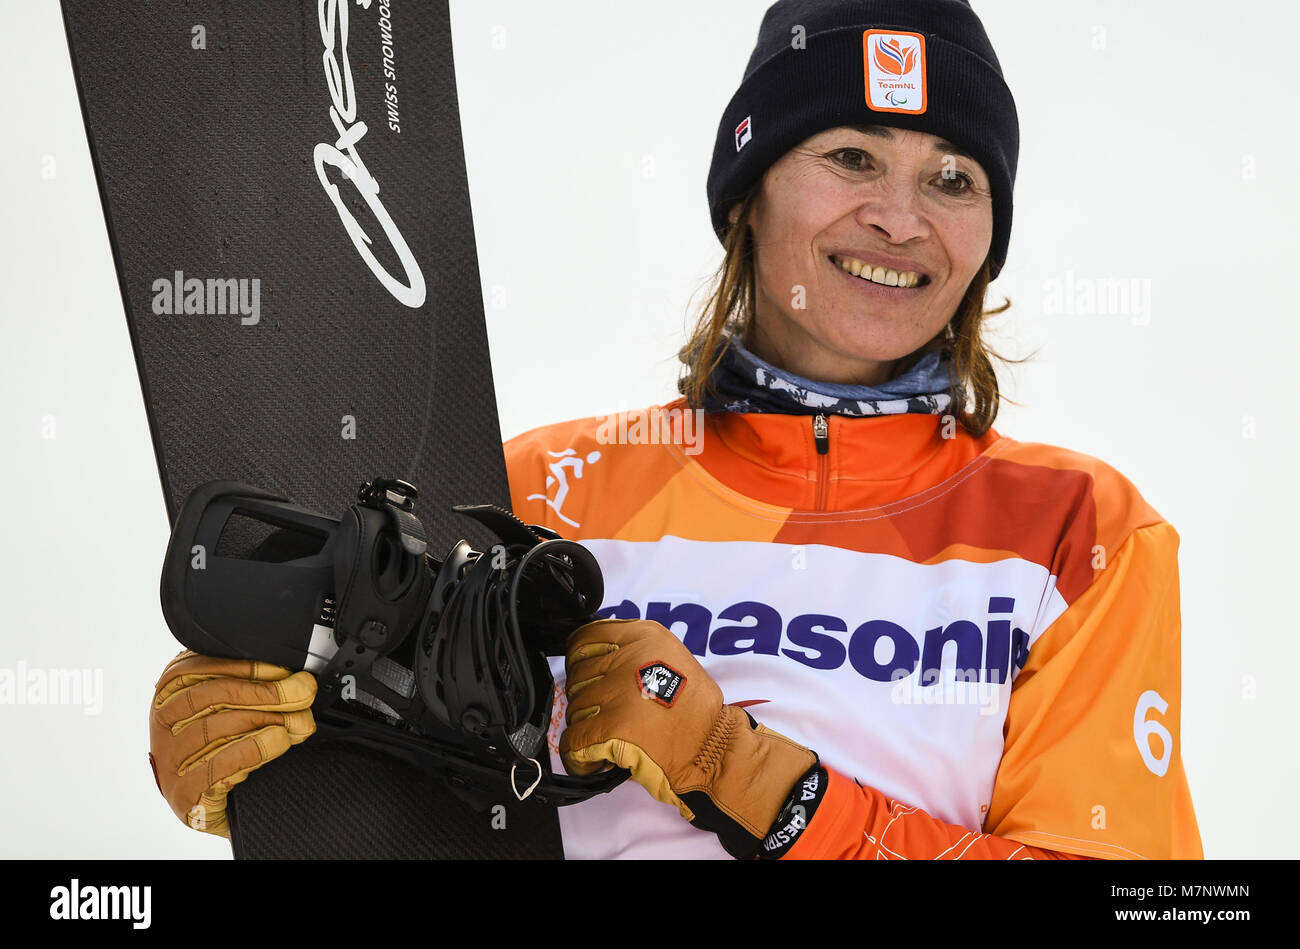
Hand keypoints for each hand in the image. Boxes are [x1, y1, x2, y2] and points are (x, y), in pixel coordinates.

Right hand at [148, 650, 316, 837]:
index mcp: (173, 691)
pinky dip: (253, 749)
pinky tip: (278, 740)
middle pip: (212, 696)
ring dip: (265, 720)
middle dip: (266, 692)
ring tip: (298, 721)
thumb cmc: (226, 748)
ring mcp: (170, 759)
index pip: (204, 668)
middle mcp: (164, 722)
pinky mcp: (183, 793)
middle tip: (303, 694)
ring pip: (214, 728)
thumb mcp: (237, 709)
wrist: (219, 804)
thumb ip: (257, 690)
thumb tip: (300, 684)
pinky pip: (217, 766)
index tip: (286, 671)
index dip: (250, 667)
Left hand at [559, 618, 816, 857]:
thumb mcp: (672, 657)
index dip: (579, 659)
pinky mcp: (612, 726)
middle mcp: (629, 657)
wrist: (713, 748)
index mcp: (644, 636)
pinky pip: (573, 739)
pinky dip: (577, 754)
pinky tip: (591, 759)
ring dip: (583, 725)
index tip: (584, 674)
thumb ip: (635, 650)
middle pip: (577, 673)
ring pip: (574, 706)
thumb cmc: (696, 710)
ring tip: (603, 738)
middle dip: (583, 696)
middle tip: (600, 713)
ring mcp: (619, 691)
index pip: (585, 637)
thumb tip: (598, 660)